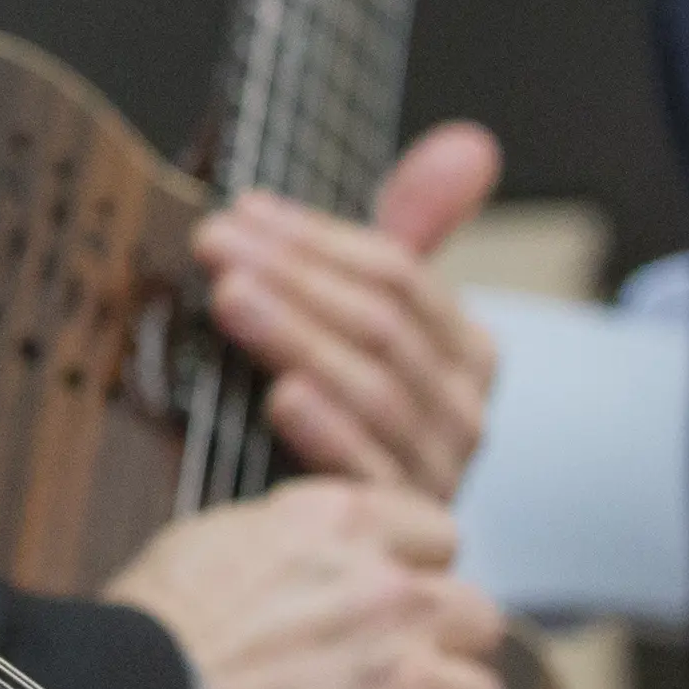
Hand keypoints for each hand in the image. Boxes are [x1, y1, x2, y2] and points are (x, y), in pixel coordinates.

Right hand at [105, 479, 502, 688]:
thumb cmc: (146, 636)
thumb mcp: (212, 541)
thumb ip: (291, 543)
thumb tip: (310, 566)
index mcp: (344, 524)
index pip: (436, 534)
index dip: (413, 575)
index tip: (387, 606)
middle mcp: (393, 594)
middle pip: (476, 618)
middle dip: (439, 652)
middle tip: (388, 682)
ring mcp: (410, 682)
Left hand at [184, 122, 502, 498]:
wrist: (344, 546)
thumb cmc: (349, 408)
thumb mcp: (377, 314)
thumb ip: (418, 228)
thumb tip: (471, 142)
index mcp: (466, 352)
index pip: (400, 276)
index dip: (320, 238)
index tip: (242, 212)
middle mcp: (465, 413)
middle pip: (383, 326)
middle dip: (295, 275)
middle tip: (217, 243)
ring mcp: (437, 474)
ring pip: (374, 389)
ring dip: (299, 336)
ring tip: (232, 298)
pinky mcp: (398, 528)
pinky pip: (369, 473)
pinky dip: (327, 431)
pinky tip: (281, 396)